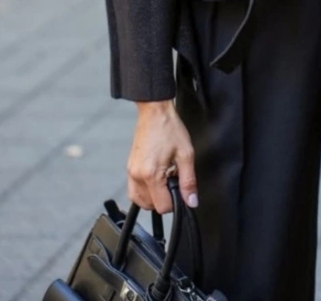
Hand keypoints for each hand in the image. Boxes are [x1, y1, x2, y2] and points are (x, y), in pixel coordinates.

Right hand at [127, 99, 198, 213]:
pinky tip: (155, 179)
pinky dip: (145, 192)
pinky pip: (134, 191)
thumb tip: (191, 201)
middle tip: (173, 179)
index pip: (162, 207)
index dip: (175, 202)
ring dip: (154, 197)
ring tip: (164, 179)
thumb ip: (189, 181)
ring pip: (140, 201)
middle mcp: (137, 176)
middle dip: (165, 198)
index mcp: (151, 174)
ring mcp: (131, 172)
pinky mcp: (129, 168)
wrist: (155, 112)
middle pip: (151, 206)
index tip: (180, 189)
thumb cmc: (169, 128)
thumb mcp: (186, 154)